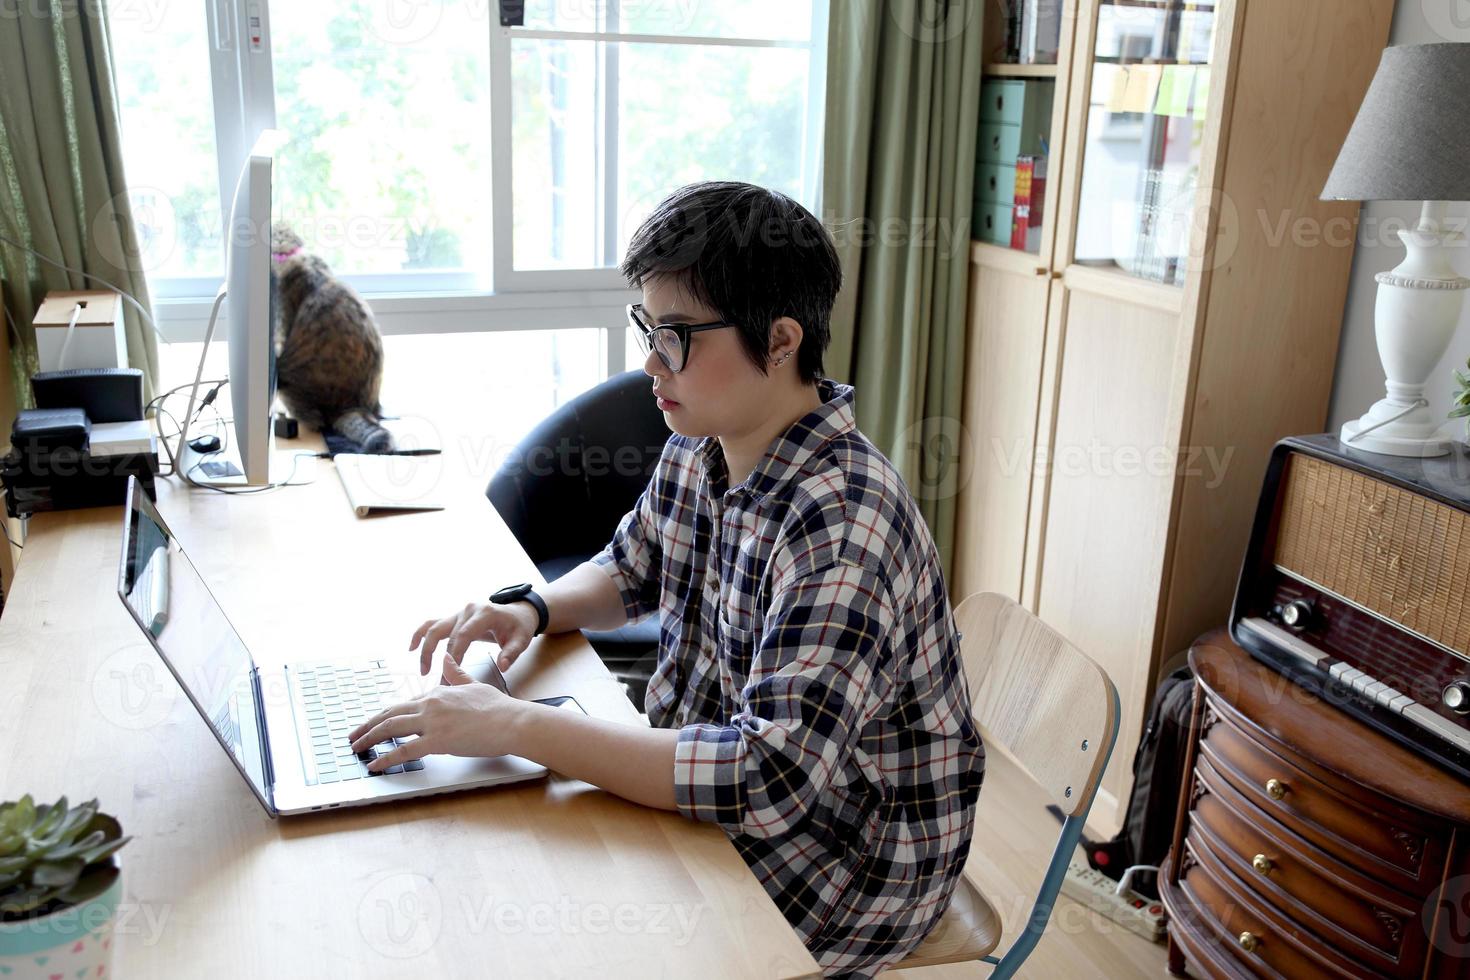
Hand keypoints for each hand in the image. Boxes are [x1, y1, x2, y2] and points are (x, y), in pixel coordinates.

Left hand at [348, 656, 523, 770]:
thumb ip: (456, 673)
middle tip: (353, 736)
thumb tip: (446, 658)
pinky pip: (404, 750)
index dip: (385, 715)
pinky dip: (385, 758)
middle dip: (367, 725)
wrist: (512, 721)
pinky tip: (374, 765)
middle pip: (389, 714)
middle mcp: (430, 704)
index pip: (404, 704)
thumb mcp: (473, 684)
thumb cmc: (498, 707)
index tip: (373, 724)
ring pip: (390, 728)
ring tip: (356, 747)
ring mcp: (432, 722)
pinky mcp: (437, 740)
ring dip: (368, 739)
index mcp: (438, 692)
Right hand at [410, 600, 538, 677]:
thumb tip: (502, 666)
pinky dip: (420, 634)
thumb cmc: (519, 627)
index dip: (455, 655)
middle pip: (445, 633)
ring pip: (434, 628)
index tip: (451, 674)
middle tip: (437, 681)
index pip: (463, 635)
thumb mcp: (521, 640)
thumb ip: (511, 653)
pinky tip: (411, 647)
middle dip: (439, 658)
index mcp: (484, 614)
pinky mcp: (454, 618)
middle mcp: (468, 610)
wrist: (518, 613)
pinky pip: (433, 624)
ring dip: (425, 648)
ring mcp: (459, 613)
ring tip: (423, 670)